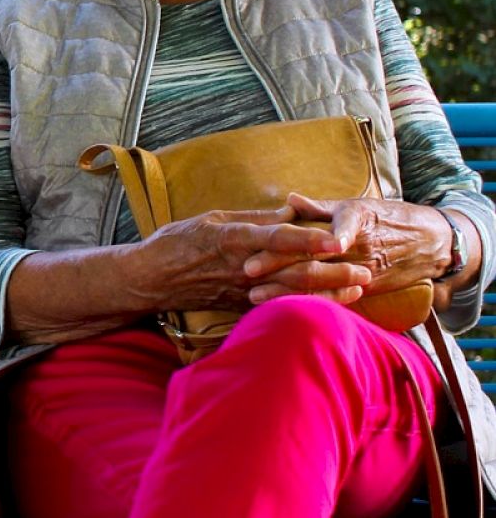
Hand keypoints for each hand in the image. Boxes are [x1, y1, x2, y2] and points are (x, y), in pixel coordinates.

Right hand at [140, 206, 372, 313]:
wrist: (151, 280)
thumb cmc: (176, 243)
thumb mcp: (210, 218)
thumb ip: (252, 217)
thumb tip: (289, 212)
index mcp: (232, 239)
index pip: (276, 239)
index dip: (307, 239)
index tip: (335, 239)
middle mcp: (241, 268)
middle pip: (292, 271)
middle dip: (332, 271)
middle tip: (365, 268)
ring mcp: (242, 290)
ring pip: (292, 292)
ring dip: (328, 291)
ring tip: (359, 287)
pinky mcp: (241, 305)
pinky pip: (281, 305)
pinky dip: (308, 303)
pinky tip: (331, 302)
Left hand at [243, 192, 452, 303]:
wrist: (432, 242)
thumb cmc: (387, 218)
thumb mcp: (357, 206)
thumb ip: (321, 208)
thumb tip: (289, 200)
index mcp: (354, 219)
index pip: (323, 228)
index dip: (298, 234)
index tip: (272, 235)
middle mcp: (357, 246)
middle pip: (313, 257)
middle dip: (279, 264)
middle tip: (246, 268)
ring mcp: (362, 270)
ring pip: (320, 282)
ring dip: (287, 290)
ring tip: (255, 295)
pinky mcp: (366, 289)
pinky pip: (334, 299)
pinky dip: (308, 303)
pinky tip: (283, 309)